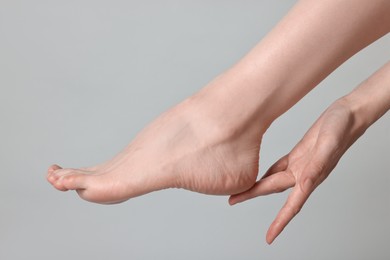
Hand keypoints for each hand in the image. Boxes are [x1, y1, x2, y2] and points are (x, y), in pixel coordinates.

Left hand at [229, 100, 364, 243]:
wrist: (347, 114)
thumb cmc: (341, 127)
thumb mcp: (329, 144)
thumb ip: (317, 165)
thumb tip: (303, 184)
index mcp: (311, 176)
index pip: (292, 205)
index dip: (280, 222)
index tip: (270, 237)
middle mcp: (303, 174)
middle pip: (273, 189)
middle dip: (252, 195)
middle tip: (232, 200)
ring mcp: (300, 164)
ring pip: (273, 179)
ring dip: (258, 187)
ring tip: (240, 191)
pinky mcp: (299, 154)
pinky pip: (279, 166)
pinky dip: (267, 173)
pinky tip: (260, 175)